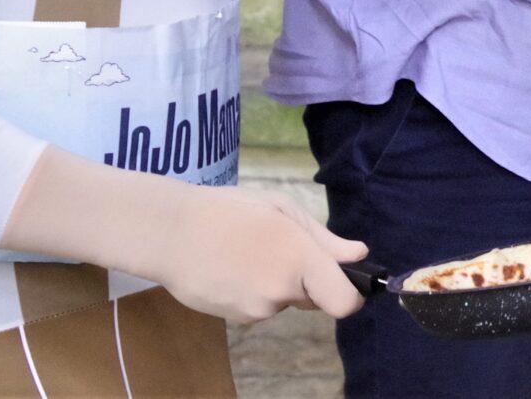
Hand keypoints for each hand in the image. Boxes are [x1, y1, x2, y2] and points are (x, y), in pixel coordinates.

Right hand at [149, 186, 368, 324]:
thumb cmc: (230, 210)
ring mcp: (257, 311)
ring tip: (248, 252)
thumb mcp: (282, 210)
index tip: (348, 281)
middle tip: (279, 246)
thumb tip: (358, 255)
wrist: (171, 234)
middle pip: (314, 298)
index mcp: (300, 259)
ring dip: (277, 283)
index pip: (344, 302)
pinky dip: (255, 291)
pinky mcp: (237, 321)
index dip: (352, 294)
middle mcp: (282, 292)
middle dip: (307, 279)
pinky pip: (260, 307)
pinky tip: (233, 267)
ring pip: (284, 300)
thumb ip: (324, 239)